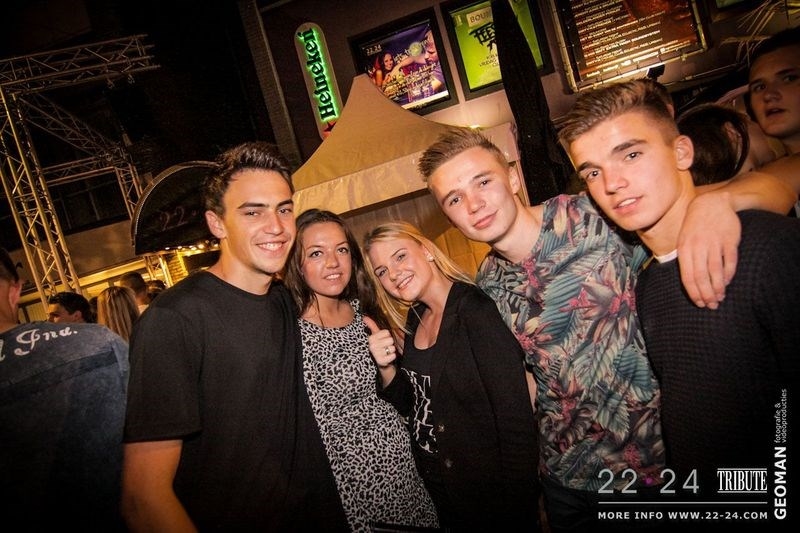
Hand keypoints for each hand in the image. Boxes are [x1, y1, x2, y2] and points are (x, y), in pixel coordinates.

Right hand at [363, 316, 396, 367]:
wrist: (377, 362)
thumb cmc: (378, 347)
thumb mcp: (374, 336)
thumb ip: (371, 325)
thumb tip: (364, 317)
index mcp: (371, 338)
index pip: (386, 332)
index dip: (387, 336)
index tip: (383, 339)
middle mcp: (372, 346)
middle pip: (390, 340)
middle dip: (389, 344)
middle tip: (385, 346)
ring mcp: (376, 354)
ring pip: (392, 348)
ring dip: (391, 351)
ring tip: (386, 352)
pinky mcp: (381, 361)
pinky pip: (393, 356)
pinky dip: (392, 357)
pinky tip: (387, 357)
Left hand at [677, 191, 739, 308]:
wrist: (711, 203)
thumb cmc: (695, 225)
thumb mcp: (683, 240)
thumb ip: (686, 259)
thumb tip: (690, 283)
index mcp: (684, 249)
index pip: (687, 277)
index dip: (694, 293)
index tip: (699, 303)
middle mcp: (698, 247)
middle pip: (701, 277)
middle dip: (706, 294)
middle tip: (711, 305)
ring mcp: (714, 243)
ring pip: (715, 272)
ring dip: (718, 288)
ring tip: (719, 298)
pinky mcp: (729, 240)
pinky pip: (729, 262)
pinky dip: (728, 275)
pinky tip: (727, 282)